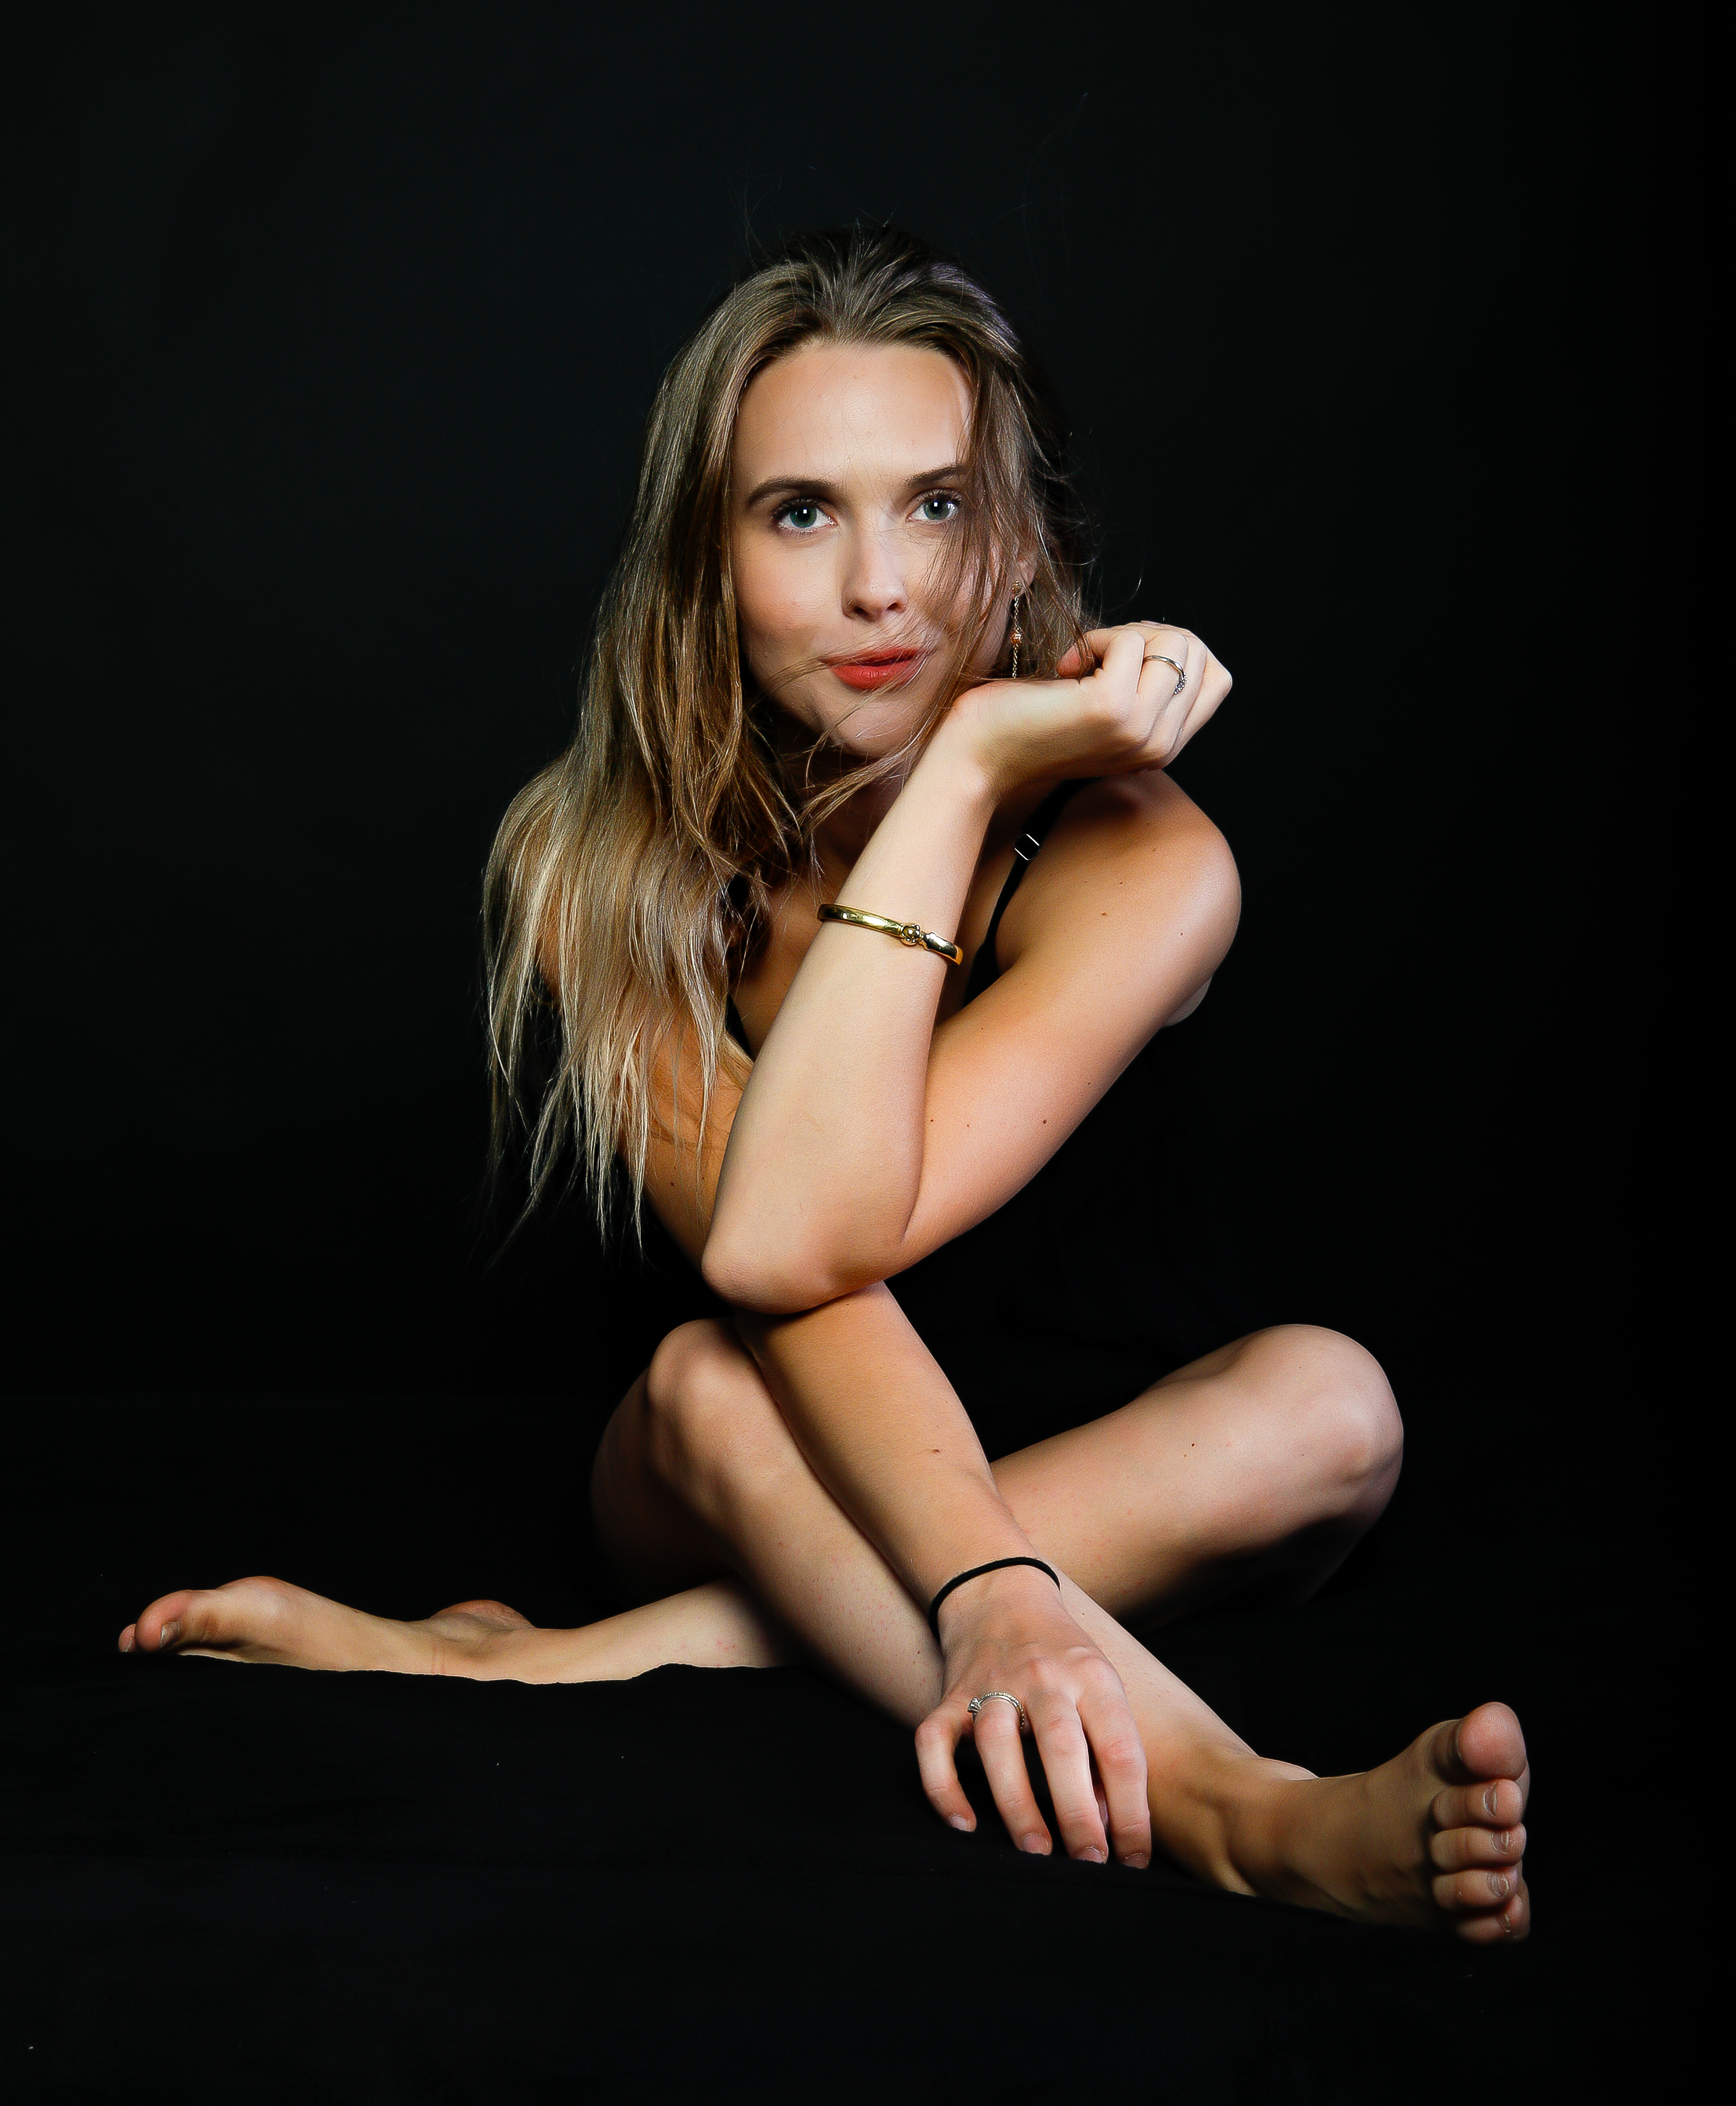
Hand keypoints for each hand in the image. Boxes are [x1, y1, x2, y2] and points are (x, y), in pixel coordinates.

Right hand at [913, 1565, 1151, 1864]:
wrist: (1001, 1593)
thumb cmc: (1063, 1656)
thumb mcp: (1100, 1685)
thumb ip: (1106, 1747)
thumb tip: (1108, 1824)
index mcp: (1091, 1676)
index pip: (1120, 1749)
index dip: (1132, 1812)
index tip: (1133, 1860)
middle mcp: (1042, 1677)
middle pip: (1061, 1747)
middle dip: (1078, 1814)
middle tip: (1089, 1864)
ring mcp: (990, 1684)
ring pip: (998, 1745)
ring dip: (1018, 1805)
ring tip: (1036, 1853)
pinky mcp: (949, 1695)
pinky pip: (934, 1742)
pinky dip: (943, 1785)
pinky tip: (963, 1823)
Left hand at [947, 621, 1230, 796]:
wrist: (978, 757)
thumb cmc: (1029, 723)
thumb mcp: (1103, 706)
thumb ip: (1144, 687)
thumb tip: (1173, 638)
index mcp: (1163, 747)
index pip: (1216, 678)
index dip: (1174, 651)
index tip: (1123, 659)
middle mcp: (1160, 745)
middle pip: (1199, 653)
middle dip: (1150, 635)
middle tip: (1098, 656)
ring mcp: (1140, 730)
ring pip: (1175, 642)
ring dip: (1124, 635)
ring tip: (1082, 664)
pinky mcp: (1112, 710)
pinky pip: (1132, 642)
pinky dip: (1097, 638)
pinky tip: (1064, 669)